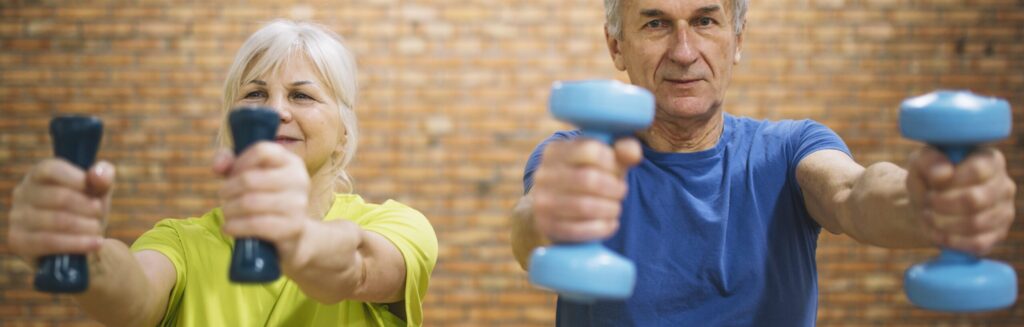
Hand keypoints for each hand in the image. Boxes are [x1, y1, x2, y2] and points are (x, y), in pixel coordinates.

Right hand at [8, 159, 114, 266]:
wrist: (75, 244)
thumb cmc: (84, 210)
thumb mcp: (98, 192)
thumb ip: (102, 178)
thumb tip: (98, 174)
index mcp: (39, 175)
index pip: (52, 169)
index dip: (77, 180)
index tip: (96, 192)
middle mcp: (23, 193)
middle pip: (59, 197)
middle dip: (88, 207)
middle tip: (99, 213)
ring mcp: (17, 217)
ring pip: (57, 220)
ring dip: (86, 226)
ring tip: (98, 229)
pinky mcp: (19, 241)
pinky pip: (51, 242)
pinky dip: (78, 243)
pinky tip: (95, 243)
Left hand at [215, 144, 311, 266]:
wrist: (293, 235)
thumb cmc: (267, 199)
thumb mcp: (252, 176)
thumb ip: (231, 163)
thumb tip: (218, 167)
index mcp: (292, 162)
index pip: (261, 151)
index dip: (239, 162)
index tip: (232, 174)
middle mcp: (299, 180)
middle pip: (249, 179)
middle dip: (228, 190)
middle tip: (224, 197)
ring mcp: (298, 205)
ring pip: (249, 203)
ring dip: (229, 210)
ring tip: (227, 213)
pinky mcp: (293, 227)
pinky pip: (255, 224)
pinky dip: (235, 226)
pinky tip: (229, 227)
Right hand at [530, 138, 641, 242]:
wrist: (555, 206)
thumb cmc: (588, 175)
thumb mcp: (604, 159)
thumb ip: (624, 149)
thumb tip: (633, 154)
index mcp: (555, 150)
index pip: (589, 151)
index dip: (611, 162)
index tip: (617, 170)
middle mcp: (543, 174)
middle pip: (588, 179)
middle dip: (614, 188)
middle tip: (622, 192)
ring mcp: (542, 201)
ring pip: (584, 206)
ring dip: (610, 209)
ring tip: (616, 208)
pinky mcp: (547, 225)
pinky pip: (578, 230)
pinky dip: (602, 228)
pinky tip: (610, 224)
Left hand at [907, 146, 1015, 254]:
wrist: (927, 207)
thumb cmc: (927, 180)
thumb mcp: (919, 163)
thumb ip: (928, 161)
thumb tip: (944, 174)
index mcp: (990, 160)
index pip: (977, 170)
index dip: (950, 181)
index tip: (932, 185)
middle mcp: (1004, 185)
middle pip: (975, 199)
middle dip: (942, 204)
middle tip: (927, 202)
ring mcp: (1004, 212)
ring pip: (975, 223)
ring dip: (942, 222)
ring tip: (928, 216)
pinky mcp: (997, 235)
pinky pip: (977, 243)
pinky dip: (951, 240)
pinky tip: (937, 233)